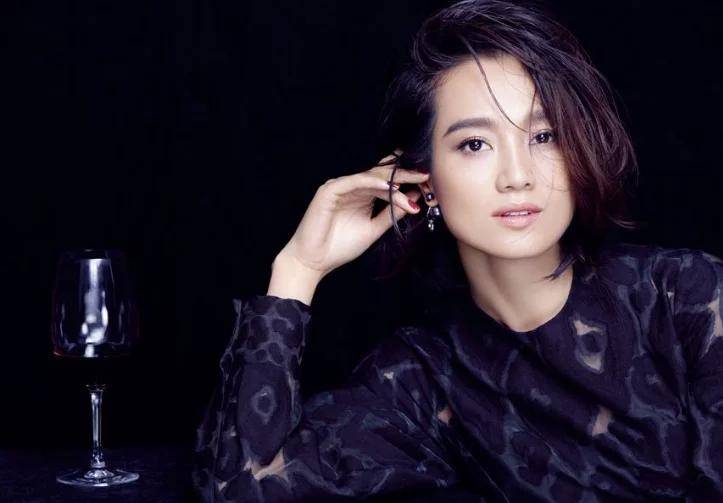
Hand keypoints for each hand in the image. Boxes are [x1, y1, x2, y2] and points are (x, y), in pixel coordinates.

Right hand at [275, 153, 428, 280]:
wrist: (313, 261)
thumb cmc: (340, 247)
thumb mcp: (373, 230)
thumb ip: (391, 215)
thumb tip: (414, 200)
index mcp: (362, 195)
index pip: (387, 182)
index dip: (407, 180)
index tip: (428, 183)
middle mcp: (352, 187)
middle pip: (381, 175)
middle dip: (405, 175)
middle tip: (426, 175)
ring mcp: (340, 186)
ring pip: (371, 177)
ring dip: (393, 181)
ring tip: (413, 183)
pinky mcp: (330, 190)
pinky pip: (355, 182)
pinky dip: (373, 183)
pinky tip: (390, 188)